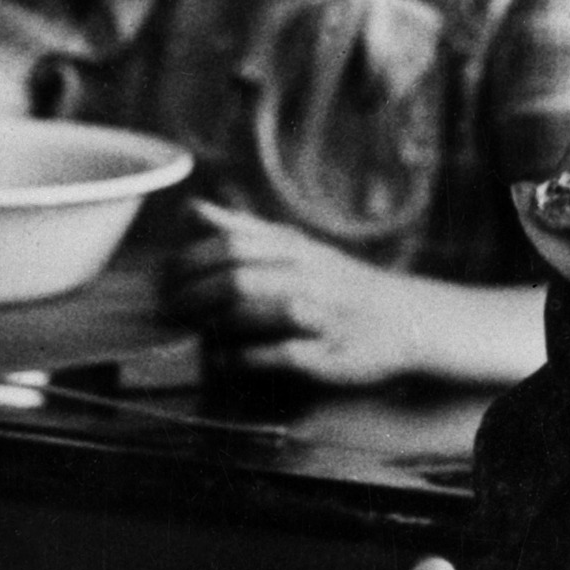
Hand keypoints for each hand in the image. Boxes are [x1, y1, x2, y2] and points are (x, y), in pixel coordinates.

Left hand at [161, 203, 433, 383]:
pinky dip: (244, 358)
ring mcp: (318, 317)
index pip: (231, 244)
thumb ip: (244, 231)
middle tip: (165, 309)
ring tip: (189, 330)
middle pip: (237, 277)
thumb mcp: (296, 248)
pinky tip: (222, 361)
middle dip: (193, 294)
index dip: (189, 260)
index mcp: (295, 250)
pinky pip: (277, 355)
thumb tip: (191, 209)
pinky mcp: (326, 356)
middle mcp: (306, 277)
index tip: (161, 277)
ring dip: (214, 323)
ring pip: (256, 312)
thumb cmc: (340, 284)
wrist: (407, 320)